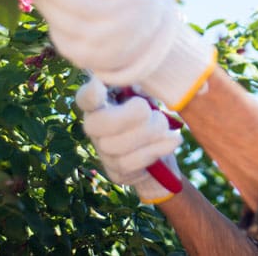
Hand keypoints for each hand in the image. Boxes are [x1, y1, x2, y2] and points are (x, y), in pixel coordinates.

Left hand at [29, 0, 216, 109]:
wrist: (154, 43)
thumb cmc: (128, 2)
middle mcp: (121, 21)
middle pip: (72, 0)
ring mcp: (105, 44)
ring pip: (63, 21)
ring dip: (44, 3)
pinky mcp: (89, 58)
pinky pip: (62, 39)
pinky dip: (52, 23)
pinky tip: (50, 11)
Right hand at [76, 78, 182, 203]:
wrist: (162, 149)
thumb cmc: (151, 111)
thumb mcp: (149, 94)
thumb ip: (143, 87)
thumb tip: (142, 88)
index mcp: (100, 102)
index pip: (85, 98)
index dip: (90, 94)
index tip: (100, 86)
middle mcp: (94, 127)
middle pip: (98, 124)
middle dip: (130, 116)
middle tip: (149, 110)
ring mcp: (103, 151)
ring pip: (117, 146)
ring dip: (149, 132)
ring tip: (164, 124)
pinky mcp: (116, 171)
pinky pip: (133, 162)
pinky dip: (157, 149)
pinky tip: (173, 140)